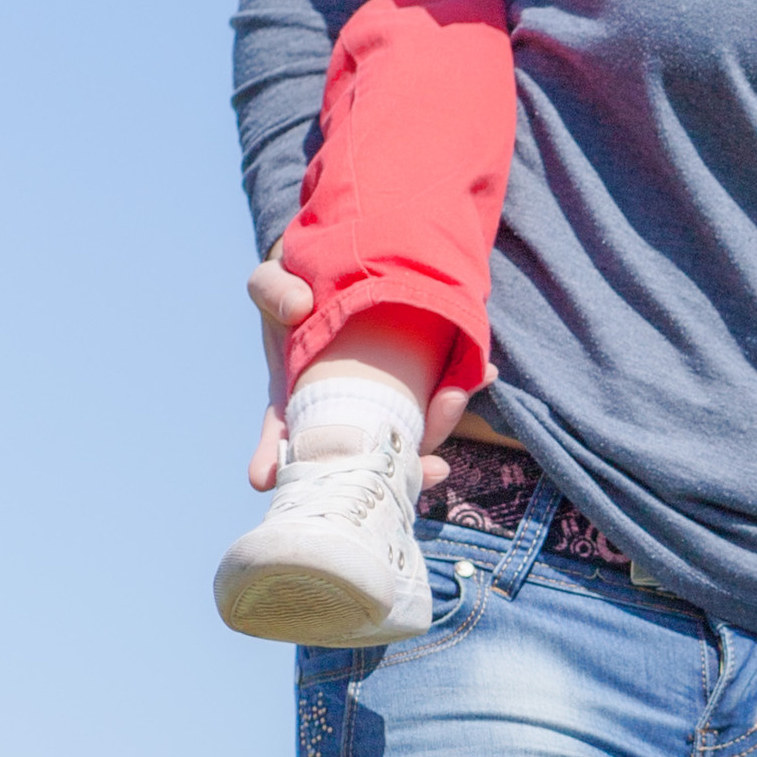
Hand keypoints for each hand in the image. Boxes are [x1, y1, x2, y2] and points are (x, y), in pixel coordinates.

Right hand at [243, 260, 467, 491]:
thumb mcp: (275, 284)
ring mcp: (379, 410)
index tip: (272, 480)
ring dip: (438, 427)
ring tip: (456, 394)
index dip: (278, 463)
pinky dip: (460, 390)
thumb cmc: (299, 289)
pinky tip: (484, 371)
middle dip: (396, 468)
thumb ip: (274, 291)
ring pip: (407, 437)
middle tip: (432, 468)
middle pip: (364, 456)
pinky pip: (437, 402)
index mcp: (296, 402)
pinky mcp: (414, 393)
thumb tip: (297, 306)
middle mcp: (341, 418)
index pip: (287, 442)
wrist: (345, 276)